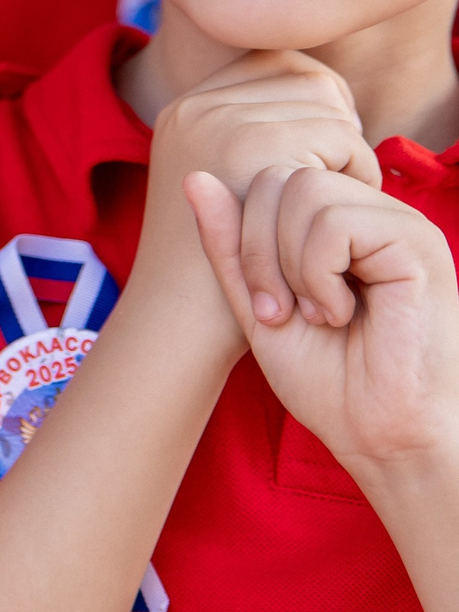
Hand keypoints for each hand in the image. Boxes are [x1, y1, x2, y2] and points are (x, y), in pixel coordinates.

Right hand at [135, 51, 379, 349]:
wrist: (179, 320)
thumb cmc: (209, 265)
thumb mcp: (217, 186)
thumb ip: (248, 136)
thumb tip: (325, 97)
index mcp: (182, 107)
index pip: (276, 66)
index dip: (315, 108)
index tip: (320, 161)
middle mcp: (196, 103)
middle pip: (309, 77)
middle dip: (339, 124)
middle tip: (335, 180)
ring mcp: (222, 120)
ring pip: (330, 103)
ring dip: (350, 149)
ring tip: (332, 198)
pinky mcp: (255, 147)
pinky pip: (342, 138)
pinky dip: (356, 174)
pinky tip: (333, 214)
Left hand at [192, 163, 458, 474]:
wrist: (378, 434)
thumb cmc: (327, 378)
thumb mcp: (257, 302)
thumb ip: (229, 244)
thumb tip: (194, 177)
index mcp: (336, 221)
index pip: (267, 180)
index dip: (245, 238)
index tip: (265, 305)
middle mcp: (370, 211)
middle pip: (281, 177)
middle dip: (259, 249)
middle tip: (283, 311)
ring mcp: (398, 223)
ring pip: (306, 189)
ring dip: (291, 264)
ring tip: (318, 314)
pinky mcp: (417, 243)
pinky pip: (336, 223)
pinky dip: (319, 274)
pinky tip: (341, 314)